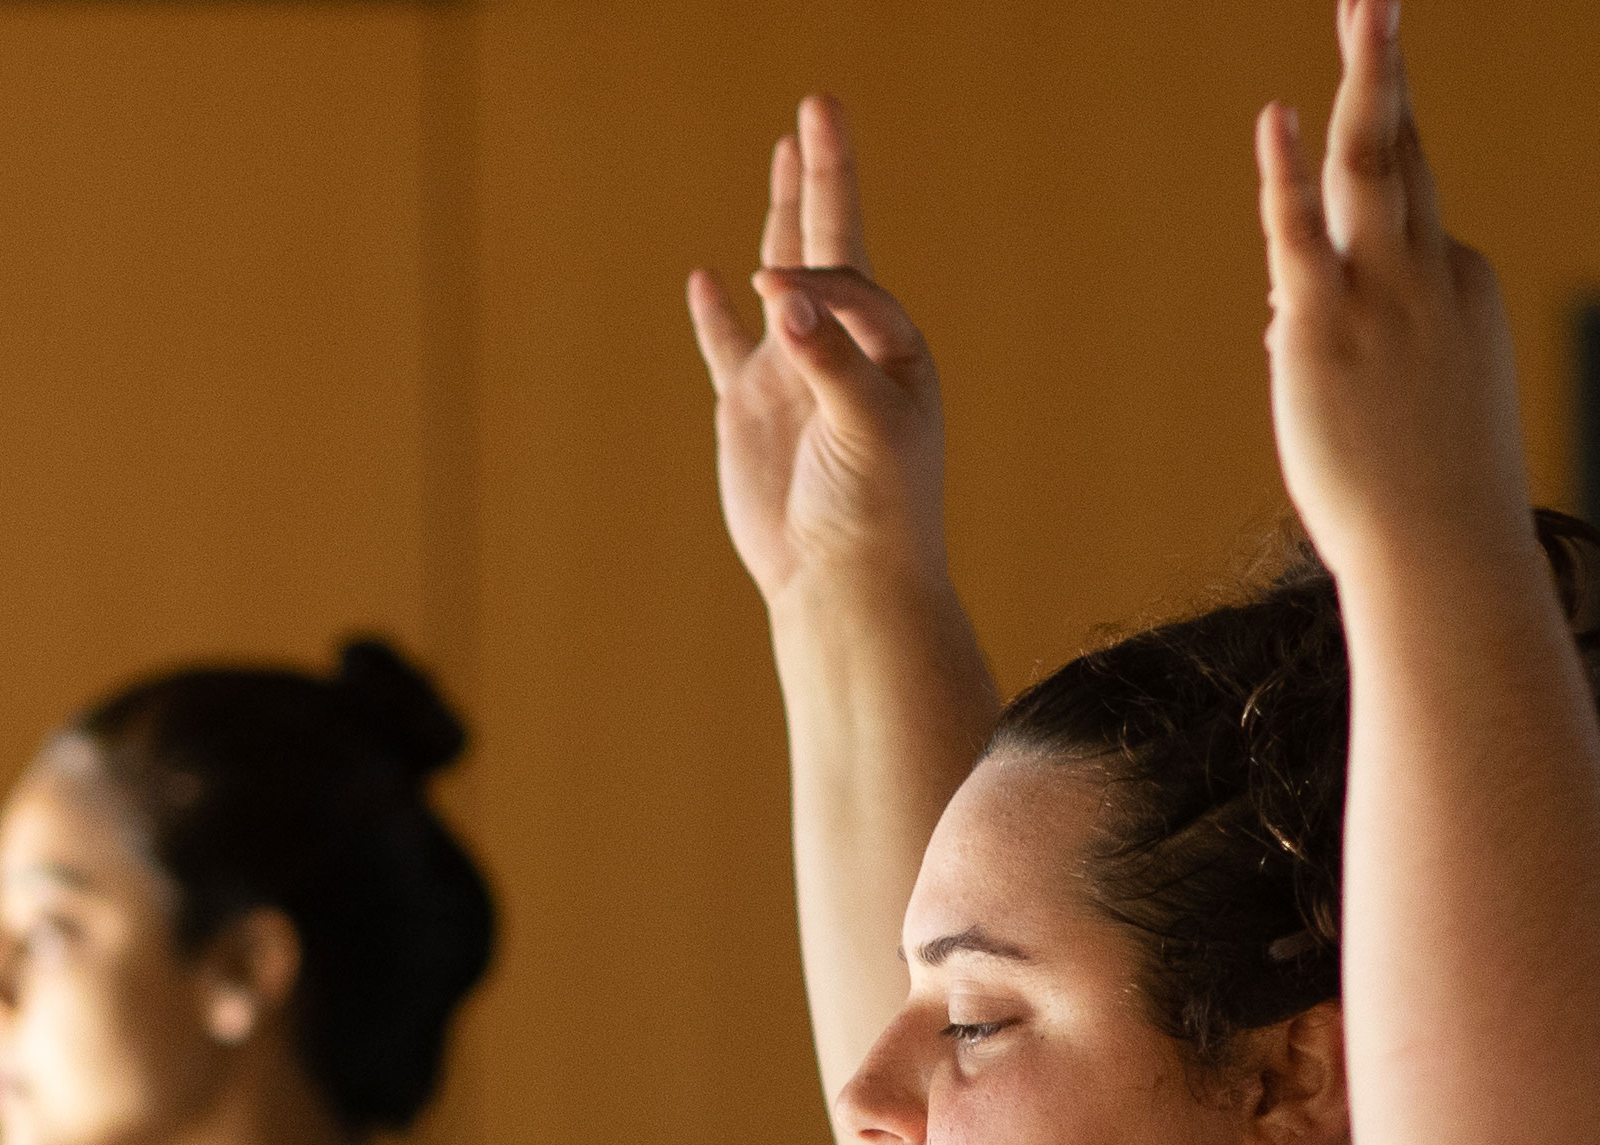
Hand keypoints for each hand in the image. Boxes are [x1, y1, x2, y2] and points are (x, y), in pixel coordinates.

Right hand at [690, 96, 952, 611]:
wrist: (841, 584)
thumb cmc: (876, 511)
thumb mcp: (866, 428)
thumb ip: (829, 358)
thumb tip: (783, 293)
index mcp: (891, 349)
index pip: (849, 281)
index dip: (813, 275)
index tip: (777, 288)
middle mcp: (843, 350)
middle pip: (831, 244)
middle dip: (822, 177)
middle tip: (818, 106)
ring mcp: (793, 375)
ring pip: (782, 281)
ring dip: (781, 220)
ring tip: (784, 154)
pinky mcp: (750, 408)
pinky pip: (727, 346)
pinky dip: (717, 312)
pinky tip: (708, 276)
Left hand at [1256, 0, 1538, 588]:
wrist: (1446, 557)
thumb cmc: (1434, 507)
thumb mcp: (1411, 413)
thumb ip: (1355, 349)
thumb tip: (1282, 316)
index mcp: (1465, 289)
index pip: (1409, 223)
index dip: (1363, 239)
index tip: (1340, 319)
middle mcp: (1433, 273)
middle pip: (1412, 151)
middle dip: (1390, 71)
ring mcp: (1383, 293)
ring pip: (1374, 163)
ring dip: (1369, 75)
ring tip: (1365, 2)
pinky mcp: (1324, 324)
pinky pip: (1301, 230)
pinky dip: (1285, 170)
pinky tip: (1276, 116)